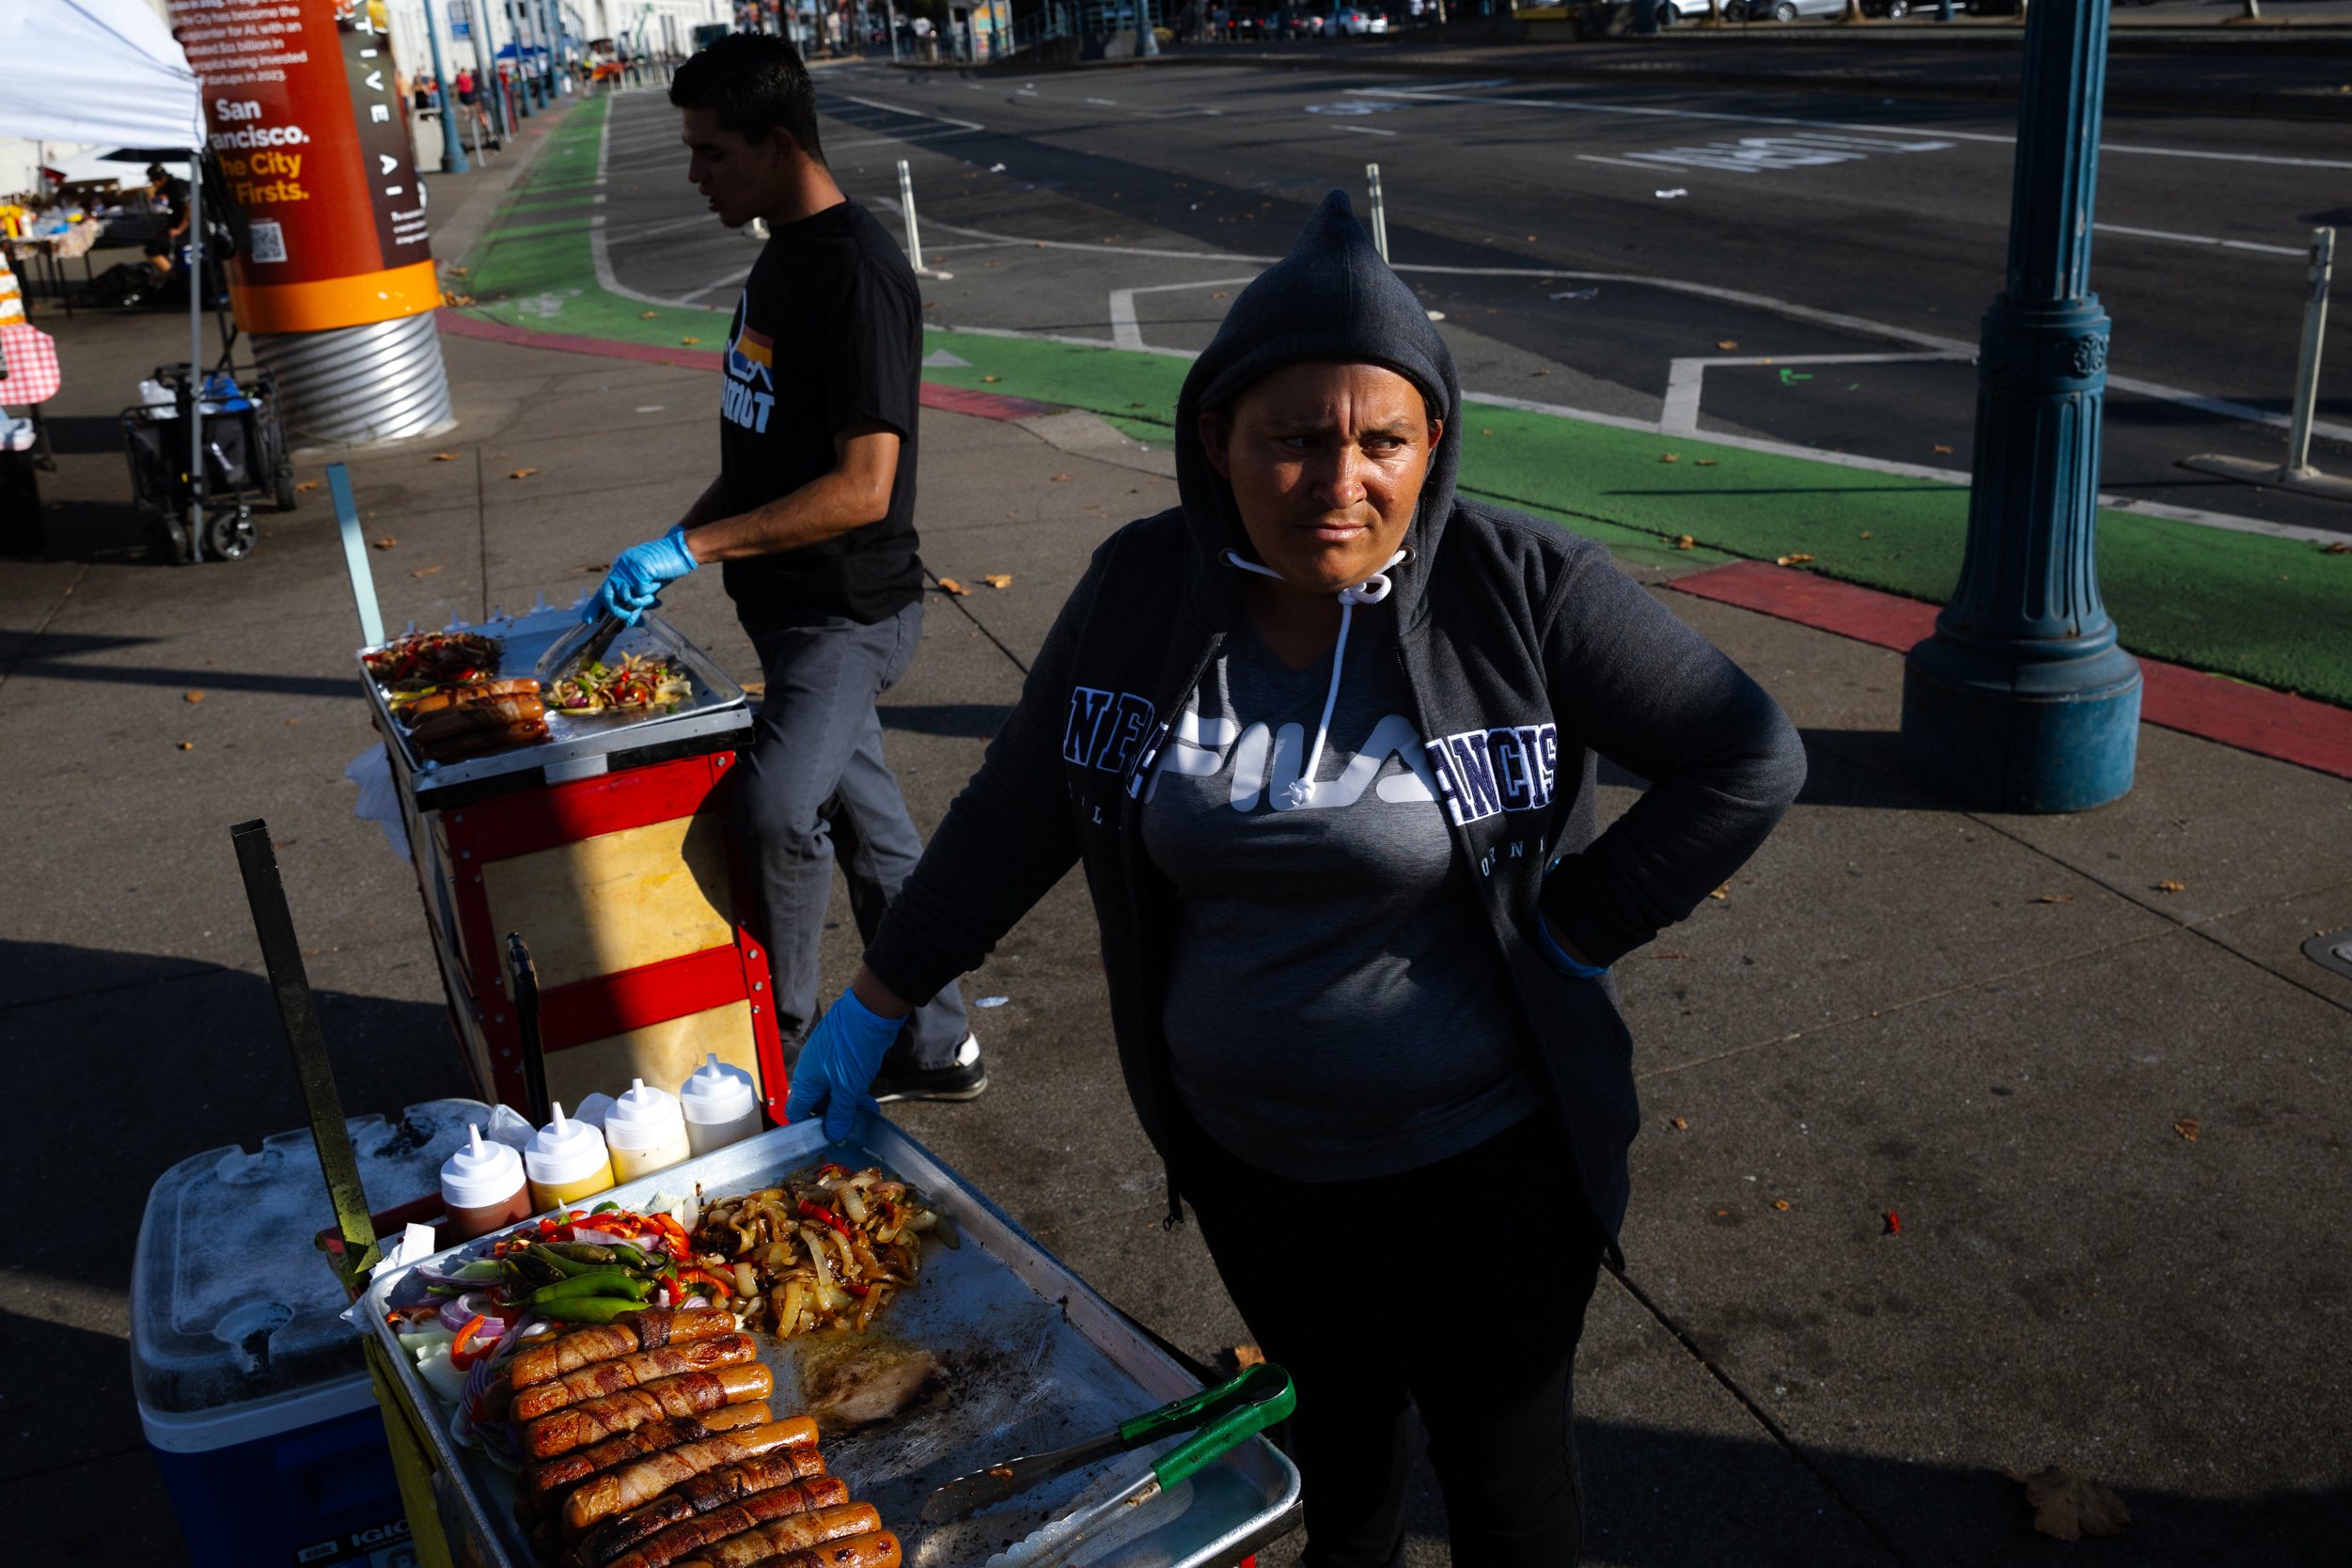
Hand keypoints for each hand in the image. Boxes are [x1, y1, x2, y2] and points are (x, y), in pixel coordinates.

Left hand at [586, 525, 698, 625]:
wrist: (682, 550)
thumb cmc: (666, 567)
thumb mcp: (648, 589)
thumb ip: (636, 602)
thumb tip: (626, 622)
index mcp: (620, 569)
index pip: (603, 590)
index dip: (594, 606)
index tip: (587, 620)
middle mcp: (620, 566)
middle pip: (607, 595)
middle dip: (617, 611)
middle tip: (628, 618)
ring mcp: (628, 566)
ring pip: (624, 596)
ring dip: (640, 602)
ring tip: (652, 597)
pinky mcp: (639, 569)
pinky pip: (640, 592)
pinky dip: (649, 593)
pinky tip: (656, 585)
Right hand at [785, 986, 903, 1140]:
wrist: (870, 1011)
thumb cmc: (853, 1047)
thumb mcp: (848, 1088)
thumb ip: (840, 1113)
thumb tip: (833, 1133)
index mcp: (805, 1080)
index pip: (796, 1111)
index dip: (808, 1126)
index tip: (823, 1137)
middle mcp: (811, 1071)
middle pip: (817, 1102)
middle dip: (835, 1116)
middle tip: (852, 1128)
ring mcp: (826, 1061)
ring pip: (833, 1091)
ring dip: (848, 1104)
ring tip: (867, 1113)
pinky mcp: (840, 1055)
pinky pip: (843, 1079)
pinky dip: (854, 1090)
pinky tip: (868, 1099)